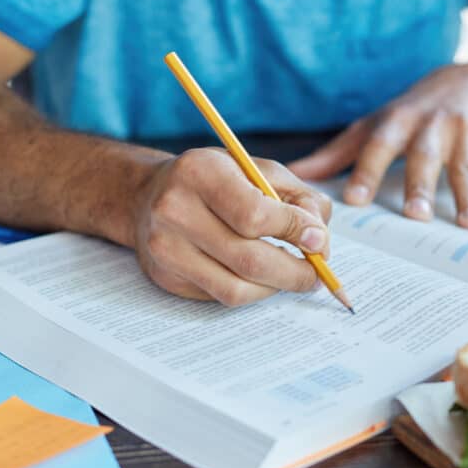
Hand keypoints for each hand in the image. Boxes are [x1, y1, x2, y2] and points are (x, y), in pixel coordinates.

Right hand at [132, 148, 332, 305]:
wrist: (149, 195)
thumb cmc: (216, 180)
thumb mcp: (259, 170)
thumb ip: (298, 198)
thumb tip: (318, 240)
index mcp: (200, 172)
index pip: (255, 214)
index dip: (295, 231)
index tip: (318, 240)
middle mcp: (174, 210)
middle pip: (249, 259)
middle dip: (295, 272)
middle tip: (317, 274)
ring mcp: (165, 248)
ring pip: (236, 288)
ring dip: (275, 287)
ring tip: (291, 276)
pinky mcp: (166, 277)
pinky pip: (220, 296)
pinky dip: (251, 291)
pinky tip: (259, 277)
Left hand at [289, 65, 467, 229]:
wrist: (467, 82)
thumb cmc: (408, 114)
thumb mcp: (371, 126)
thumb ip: (335, 154)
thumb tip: (294, 175)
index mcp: (398, 123)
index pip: (378, 146)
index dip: (365, 172)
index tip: (353, 200)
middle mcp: (433, 126)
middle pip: (425, 157)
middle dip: (421, 185)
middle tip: (415, 216)